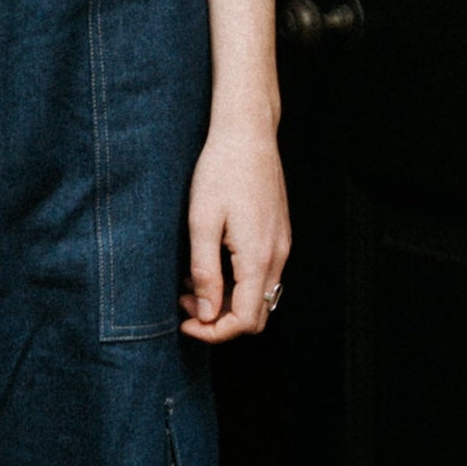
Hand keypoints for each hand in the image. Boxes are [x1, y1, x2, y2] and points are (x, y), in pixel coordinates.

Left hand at [179, 114, 289, 342]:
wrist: (248, 134)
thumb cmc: (221, 171)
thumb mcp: (201, 222)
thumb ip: (205, 272)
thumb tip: (206, 313)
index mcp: (258, 257)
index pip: (244, 320)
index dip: (213, 332)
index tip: (184, 322)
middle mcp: (278, 256)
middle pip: (256, 315)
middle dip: (220, 320)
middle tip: (185, 303)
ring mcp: (282, 245)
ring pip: (259, 296)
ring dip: (227, 300)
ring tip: (191, 281)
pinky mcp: (279, 235)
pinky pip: (263, 275)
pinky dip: (237, 282)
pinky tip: (211, 261)